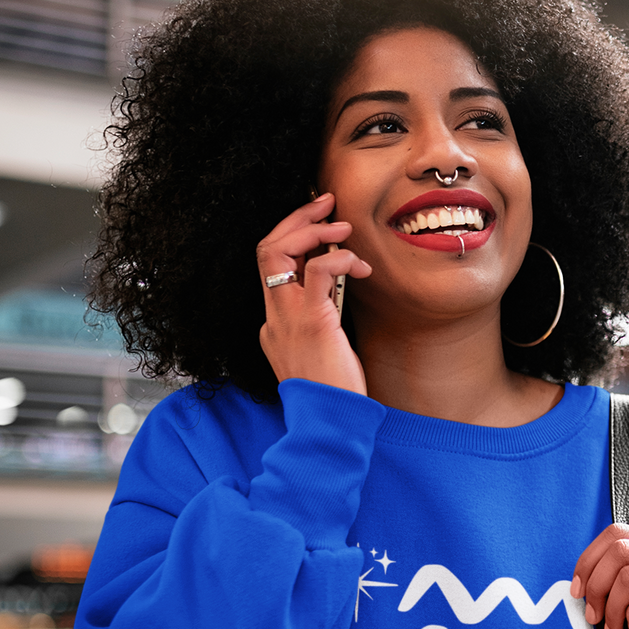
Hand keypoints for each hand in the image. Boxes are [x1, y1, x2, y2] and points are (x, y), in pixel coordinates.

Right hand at [257, 194, 371, 394]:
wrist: (329, 424)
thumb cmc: (332, 394)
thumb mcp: (320, 353)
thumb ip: (320, 323)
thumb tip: (337, 298)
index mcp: (273, 324)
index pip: (270, 266)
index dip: (291, 237)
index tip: (318, 222)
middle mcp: (274, 317)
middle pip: (266, 249)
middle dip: (295, 220)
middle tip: (325, 204)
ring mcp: (288, 319)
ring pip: (279, 252)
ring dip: (313, 230)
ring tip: (343, 228)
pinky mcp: (314, 322)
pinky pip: (321, 272)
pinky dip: (341, 257)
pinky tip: (361, 266)